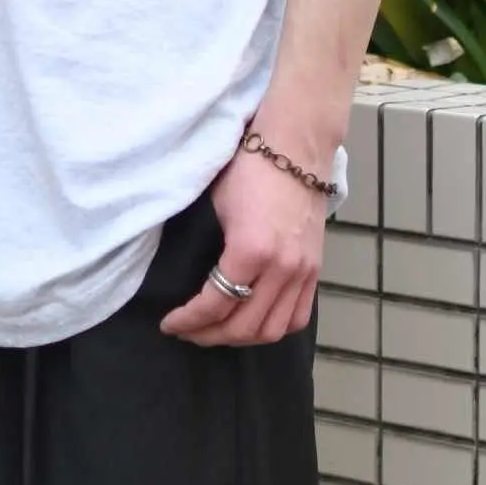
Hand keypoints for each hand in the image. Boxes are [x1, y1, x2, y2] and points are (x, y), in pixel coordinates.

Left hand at [160, 134, 327, 346]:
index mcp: (251, 249)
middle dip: (211, 335)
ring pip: (273, 329)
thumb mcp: (217, 206)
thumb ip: (210, 248)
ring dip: (242, 337)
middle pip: (245, 325)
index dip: (189, 320)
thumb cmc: (249, 168)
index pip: (216, 303)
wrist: (295, 147)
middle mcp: (282, 267)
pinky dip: (273, 328)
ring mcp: (303, 271)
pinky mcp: (316, 269)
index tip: (169, 323)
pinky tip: (253, 323)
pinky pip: (298, 316)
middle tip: (188, 331)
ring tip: (217, 331)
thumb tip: (191, 278)